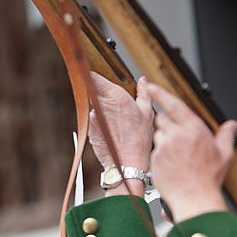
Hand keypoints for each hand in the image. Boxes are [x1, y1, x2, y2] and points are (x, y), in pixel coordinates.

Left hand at [89, 74, 154, 189]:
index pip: (94, 77)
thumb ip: (144, 93)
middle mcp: (100, 106)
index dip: (94, 75)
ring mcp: (92, 118)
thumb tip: (143, 81)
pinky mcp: (88, 129)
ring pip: (93, 106)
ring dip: (102, 109)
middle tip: (114, 101)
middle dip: (101, 93)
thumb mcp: (147, 113)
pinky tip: (112, 130)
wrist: (126, 163)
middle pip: (93, 90)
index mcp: (115, 97)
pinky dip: (100, 122)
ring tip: (116, 121)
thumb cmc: (138, 140)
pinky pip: (93, 120)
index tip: (95, 73)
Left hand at [146, 81, 234, 221]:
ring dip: (164, 141)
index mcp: (194, 129)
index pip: (173, 105)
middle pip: (162, 119)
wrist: (194, 198)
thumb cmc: (208, 179)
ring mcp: (164, 147)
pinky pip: (154, 151)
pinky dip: (161, 155)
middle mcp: (176, 135)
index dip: (160, 93)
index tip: (150, 86)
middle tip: (179, 139)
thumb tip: (232, 125)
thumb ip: (226, 136)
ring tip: (177, 156)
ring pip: (158, 136)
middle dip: (168, 125)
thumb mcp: (224, 154)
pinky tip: (172, 165)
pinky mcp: (155, 159)